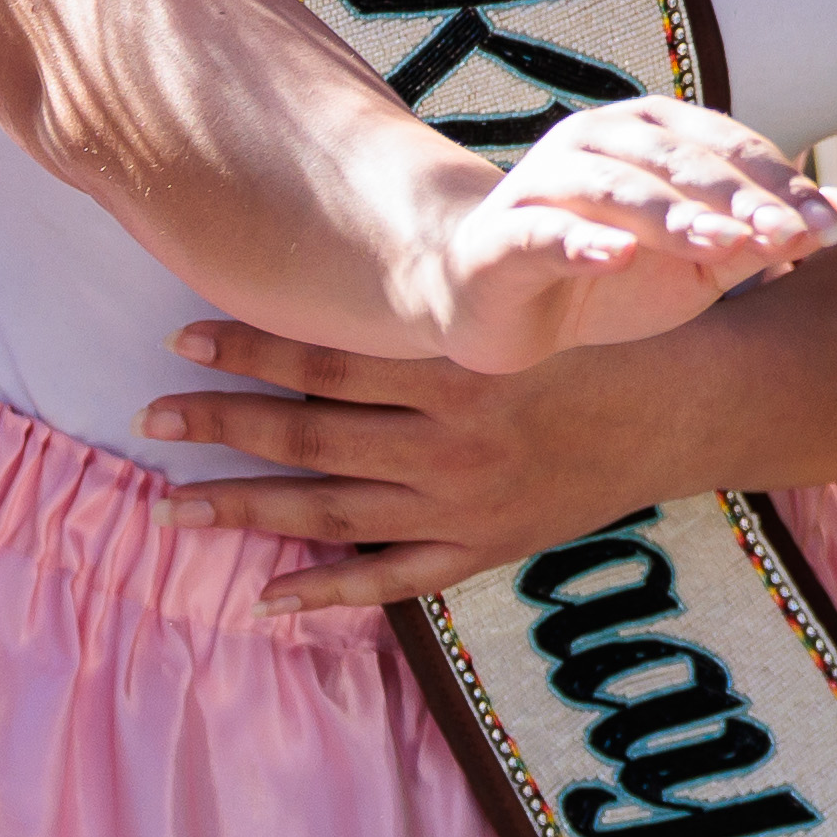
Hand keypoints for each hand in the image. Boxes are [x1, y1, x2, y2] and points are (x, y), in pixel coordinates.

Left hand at [144, 314, 707, 610]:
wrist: (689, 405)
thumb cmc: (604, 328)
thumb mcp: (526, 293)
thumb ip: (441, 287)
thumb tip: (349, 241)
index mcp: (454, 369)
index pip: (323, 359)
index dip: (247, 344)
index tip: (180, 331)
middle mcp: (450, 442)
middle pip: (307, 436)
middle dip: (219, 424)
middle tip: (146, 415)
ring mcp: (464, 504)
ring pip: (330, 511)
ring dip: (243, 507)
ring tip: (170, 506)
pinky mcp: (485, 546)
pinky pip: (391, 579)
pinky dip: (324, 590)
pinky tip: (262, 595)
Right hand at [434, 98, 836, 372]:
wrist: (496, 300)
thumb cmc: (609, 268)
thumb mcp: (694, 262)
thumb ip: (754, 239)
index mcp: (653, 132)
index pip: (730, 150)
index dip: (783, 187)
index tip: (834, 227)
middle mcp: (600, 139)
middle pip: (681, 162)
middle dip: (741, 200)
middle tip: (790, 237)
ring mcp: (547, 180)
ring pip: (619, 190)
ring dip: (674, 216)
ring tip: (722, 243)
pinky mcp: (503, 232)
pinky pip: (544, 230)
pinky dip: (581, 240)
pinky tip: (615, 257)